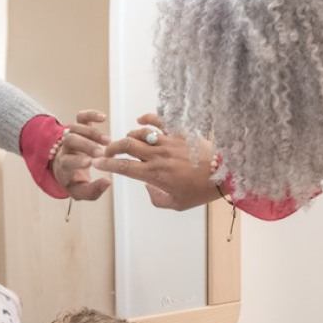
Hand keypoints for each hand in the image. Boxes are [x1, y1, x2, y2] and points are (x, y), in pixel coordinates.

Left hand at [54, 110, 111, 200]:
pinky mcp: (78, 128)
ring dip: (92, 133)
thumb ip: (93, 191)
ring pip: (76, 128)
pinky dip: (90, 114)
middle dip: (86, 145)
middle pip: (70, 141)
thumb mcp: (81, 192)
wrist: (65, 168)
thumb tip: (108, 182)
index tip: (91, 162)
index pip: (66, 161)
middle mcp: (65, 149)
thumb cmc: (74, 181)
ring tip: (107, 141)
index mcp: (64, 166)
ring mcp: (71, 136)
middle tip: (102, 153)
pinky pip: (80, 117)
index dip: (77, 160)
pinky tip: (102, 118)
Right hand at [92, 114, 218, 210]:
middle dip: (112, 148)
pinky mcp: (180, 133)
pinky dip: (147, 118)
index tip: (97, 163)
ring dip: (129, 137)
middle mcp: (158, 156)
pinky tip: (140, 120)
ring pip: (140, 133)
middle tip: (107, 152)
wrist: (225, 174)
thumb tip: (146, 187)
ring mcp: (169, 142)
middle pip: (126, 145)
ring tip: (128, 142)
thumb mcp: (176, 205)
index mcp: (154, 174)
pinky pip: (160, 120)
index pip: (123, 167)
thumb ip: (156, 198)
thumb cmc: (201, 192)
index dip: (107, 164)